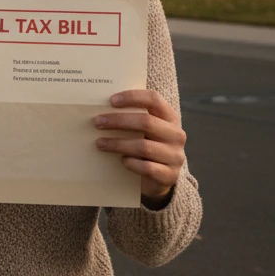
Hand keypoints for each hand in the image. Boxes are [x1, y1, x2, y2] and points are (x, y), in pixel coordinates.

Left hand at [95, 90, 186, 206]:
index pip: (154, 100)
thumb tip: (102, 111)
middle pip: (147, 122)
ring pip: (144, 147)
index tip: (111, 100)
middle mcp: (176, 135)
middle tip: (98, 122)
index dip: (133, 97)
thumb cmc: (145, 147)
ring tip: (100, 143)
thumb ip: (131, 118)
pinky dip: (131, 163)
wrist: (159, 178)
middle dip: (118, 121)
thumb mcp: (144, 130)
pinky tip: (121, 160)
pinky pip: (147, 168)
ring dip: (118, 144)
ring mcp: (175, 156)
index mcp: (170, 117)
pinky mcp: (170, 175)